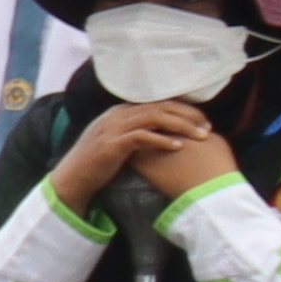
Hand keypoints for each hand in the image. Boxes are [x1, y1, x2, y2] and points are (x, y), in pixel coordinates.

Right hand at [56, 96, 239, 210]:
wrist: (72, 178)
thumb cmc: (97, 163)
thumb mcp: (117, 141)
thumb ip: (135, 132)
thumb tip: (162, 132)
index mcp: (120, 112)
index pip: (158, 102)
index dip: (183, 109)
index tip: (202, 120)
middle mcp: (117, 115)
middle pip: (160, 106)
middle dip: (188, 115)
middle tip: (207, 127)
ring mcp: (113, 128)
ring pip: (155, 118)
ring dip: (181, 126)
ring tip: (200, 136)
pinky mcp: (113, 144)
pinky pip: (143, 137)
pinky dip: (163, 140)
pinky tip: (178, 147)